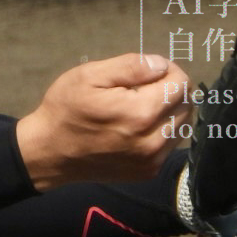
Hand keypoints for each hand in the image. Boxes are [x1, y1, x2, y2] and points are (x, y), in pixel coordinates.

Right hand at [16, 53, 191, 190]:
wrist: (50, 153)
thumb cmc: (65, 108)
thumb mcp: (89, 75)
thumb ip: (130, 66)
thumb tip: (161, 64)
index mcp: (140, 113)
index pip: (181, 84)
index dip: (168, 69)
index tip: (148, 70)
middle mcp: (152, 140)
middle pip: (187, 105)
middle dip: (171, 89)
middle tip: (144, 86)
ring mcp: (151, 160)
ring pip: (183, 125)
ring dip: (169, 110)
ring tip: (141, 105)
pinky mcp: (148, 172)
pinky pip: (171, 144)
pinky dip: (162, 130)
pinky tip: (137, 125)